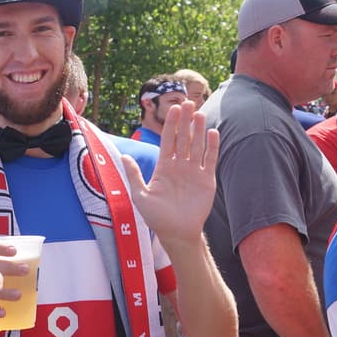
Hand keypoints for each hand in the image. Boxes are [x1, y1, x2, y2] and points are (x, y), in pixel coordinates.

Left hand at [120, 100, 219, 242]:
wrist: (176, 233)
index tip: (173, 108)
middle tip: (187, 102)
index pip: (168, 140)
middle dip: (185, 121)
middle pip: (183, 138)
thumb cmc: (157, 217)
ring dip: (198, 130)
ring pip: (197, 145)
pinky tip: (212, 132)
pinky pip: (210, 159)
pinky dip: (212, 146)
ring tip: (199, 113)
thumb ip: (134, 174)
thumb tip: (124, 156)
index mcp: (164, 166)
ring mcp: (194, 171)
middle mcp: (179, 166)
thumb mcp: (140, 195)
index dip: (170, 125)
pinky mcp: (206, 180)